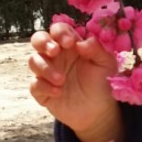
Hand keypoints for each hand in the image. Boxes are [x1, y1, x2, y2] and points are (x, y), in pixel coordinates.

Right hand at [28, 22, 123, 141]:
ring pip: (34, 61)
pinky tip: (58, 92)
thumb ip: (97, 50)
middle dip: (43, 42)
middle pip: (38, 39)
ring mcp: (47, 73)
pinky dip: (44, 87)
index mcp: (72, 46)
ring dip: (45, 68)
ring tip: (62, 80)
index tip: (70, 42)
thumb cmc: (103, 82)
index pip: (59, 30)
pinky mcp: (42, 91)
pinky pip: (34, 84)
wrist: (99, 111)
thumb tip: (82, 42)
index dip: (60, 32)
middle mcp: (57, 56)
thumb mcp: (107, 65)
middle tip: (55, 51)